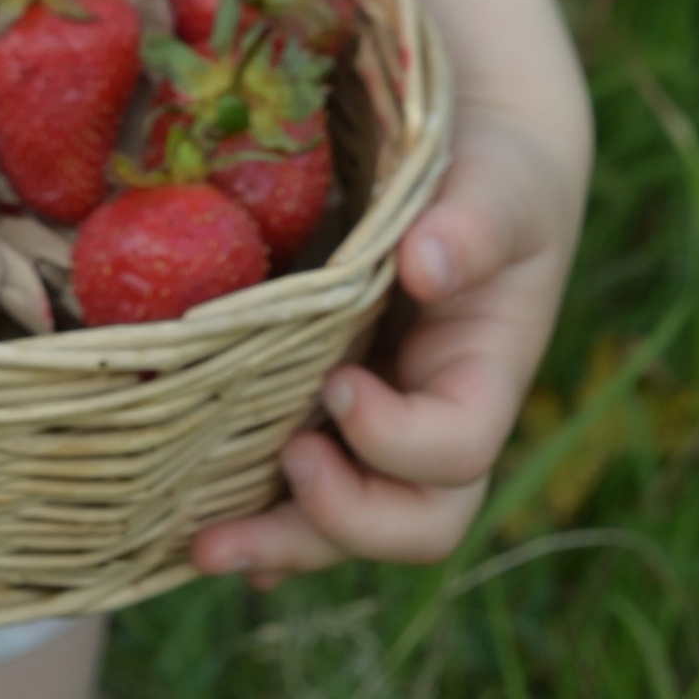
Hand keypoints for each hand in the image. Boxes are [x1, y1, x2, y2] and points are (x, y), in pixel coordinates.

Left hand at [191, 83, 589, 588]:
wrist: (472, 152)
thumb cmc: (494, 171)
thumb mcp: (499, 185)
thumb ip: (473, 224)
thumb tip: (423, 265)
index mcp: (485, 377)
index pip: (458, 450)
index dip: (397, 440)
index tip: (338, 385)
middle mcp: (435, 420)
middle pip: (411, 523)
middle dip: (339, 524)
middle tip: (282, 466)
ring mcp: (383, 423)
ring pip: (346, 521)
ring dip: (281, 543)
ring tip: (204, 546)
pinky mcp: (330, 405)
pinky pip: (302, 483)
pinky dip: (260, 517)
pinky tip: (199, 532)